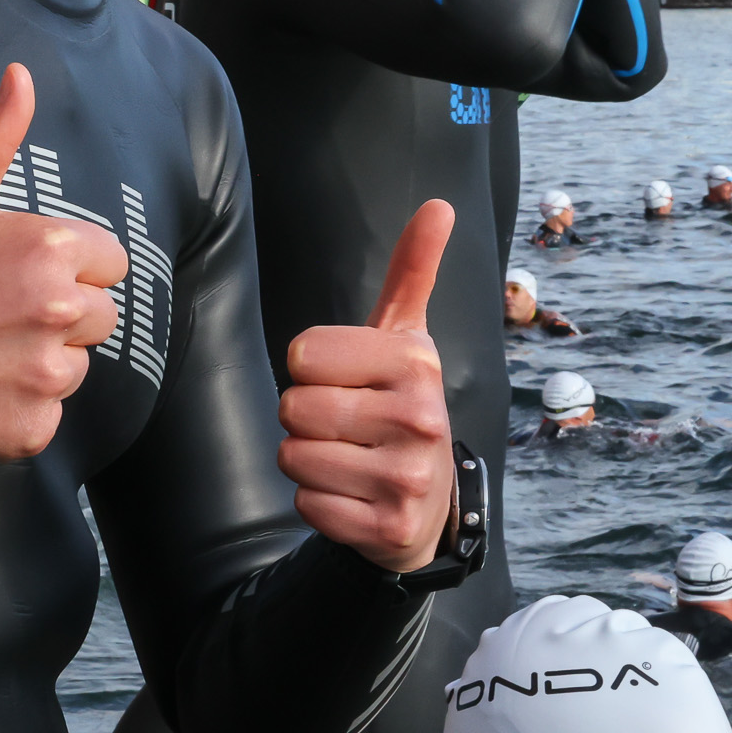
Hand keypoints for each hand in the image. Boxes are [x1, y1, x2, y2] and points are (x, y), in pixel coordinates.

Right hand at [0, 64, 125, 462]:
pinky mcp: (32, 429)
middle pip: (100, 315)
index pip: (107, 262)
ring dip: (41, 362)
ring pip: (76, 367)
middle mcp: (59, 310)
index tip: (17, 278)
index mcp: (50, 249)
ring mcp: (46, 375)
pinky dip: (19, 409)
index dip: (68, 268)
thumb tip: (21, 75)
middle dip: (59, 315)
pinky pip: (49, 415)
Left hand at [277, 199, 456, 572]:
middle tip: (346, 426)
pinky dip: (318, 503)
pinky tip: (353, 495)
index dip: (310, 370)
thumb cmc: (401, 408)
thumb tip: (438, 205)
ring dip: (307, 462)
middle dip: (305, 418)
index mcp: (416, 361)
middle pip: (293, 408)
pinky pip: (306, 505)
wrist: (428, 505)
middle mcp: (421, 418)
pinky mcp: (388, 527)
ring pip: (293, 457)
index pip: (301, 355)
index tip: (346, 381)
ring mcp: (407, 477)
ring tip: (349, 458)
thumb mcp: (407, 339)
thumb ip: (412, 272)